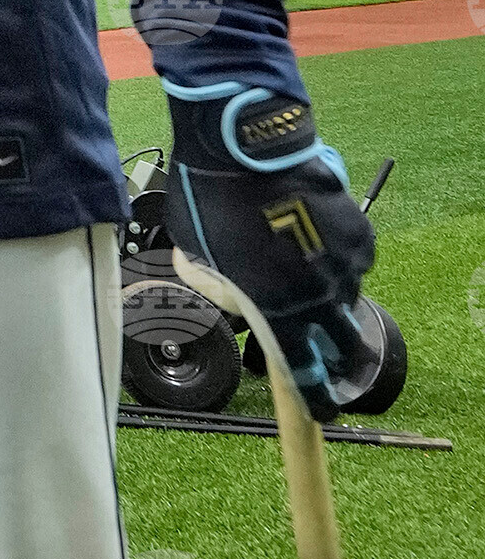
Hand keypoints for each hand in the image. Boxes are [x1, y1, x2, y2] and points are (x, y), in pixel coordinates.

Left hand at [160, 80, 379, 419]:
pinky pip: (356, 258)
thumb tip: (229, 285)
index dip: (319, 399)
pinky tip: (318, 235)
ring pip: (348, 295)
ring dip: (332, 291)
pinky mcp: (359, 233)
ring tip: (306, 265)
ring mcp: (345, 265)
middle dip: (339, 350)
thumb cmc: (209, 199)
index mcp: (279, 312)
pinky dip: (341, 255)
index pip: (308, 375)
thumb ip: (220, 283)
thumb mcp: (198, 255)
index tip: (326, 412)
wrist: (242, 146)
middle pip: (345, 344)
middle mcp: (319, 298)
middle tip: (330, 344)